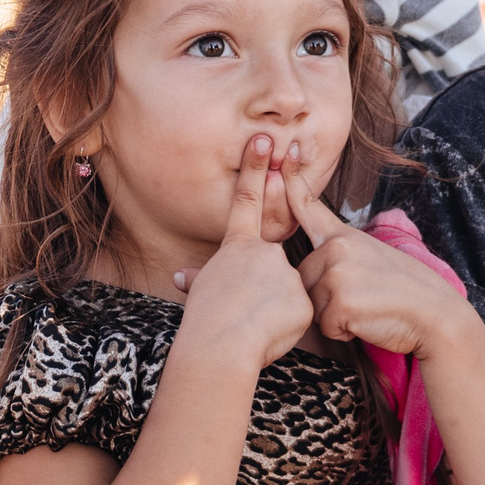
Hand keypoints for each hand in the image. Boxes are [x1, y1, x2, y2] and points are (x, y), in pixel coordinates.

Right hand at [174, 134, 315, 370]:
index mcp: (238, 248)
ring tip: (254, 324)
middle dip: (263, 292)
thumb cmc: (205, 321)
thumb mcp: (200, 292)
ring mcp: (285, 272)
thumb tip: (180, 278)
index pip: (247, 201)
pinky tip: (271, 331)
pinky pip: (301, 313)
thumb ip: (200, 280)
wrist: (221, 344)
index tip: (265, 141)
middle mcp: (265, 252)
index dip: (256, 169)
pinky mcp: (304, 298)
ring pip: (288, 292)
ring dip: (274, 310)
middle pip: (272, 268)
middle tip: (244, 311)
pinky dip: (288, 325)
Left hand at [284, 158, 478, 360]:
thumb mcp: (373, 256)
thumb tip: (316, 261)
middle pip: (302, 280)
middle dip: (324, 298)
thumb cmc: (406, 292)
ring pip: (311, 305)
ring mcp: (337, 272)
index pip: (310, 208)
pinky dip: (344, 331)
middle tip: (363, 298)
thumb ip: (341, 253)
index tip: (283, 159)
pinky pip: (325, 326)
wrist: (436, 314)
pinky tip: (368, 321)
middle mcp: (337, 247)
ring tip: (367, 308)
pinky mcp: (339, 300)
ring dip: (334, 316)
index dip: (292, 184)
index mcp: (344, 236)